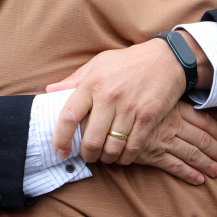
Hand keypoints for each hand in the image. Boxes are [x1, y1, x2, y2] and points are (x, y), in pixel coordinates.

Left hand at [47, 38, 187, 162]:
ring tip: (105, 156)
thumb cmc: (128, 61)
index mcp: (92, 84)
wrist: (166, 58)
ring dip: (107, 158)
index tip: (60, 150)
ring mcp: (130, 107)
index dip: (60, 138)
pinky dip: (126, 157)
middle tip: (88, 156)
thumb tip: (50, 91)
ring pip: (112, 147)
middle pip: (91, 140)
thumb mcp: (98, 64)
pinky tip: (123, 156)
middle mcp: (109, 97)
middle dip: (87, 155)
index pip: (68, 116)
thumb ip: (74, 80)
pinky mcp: (148, 116)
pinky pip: (133, 146)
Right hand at [127, 101, 216, 184]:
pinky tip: (199, 179)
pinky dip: (189, 174)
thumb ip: (162, 97)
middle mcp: (172, 125)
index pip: (203, 120)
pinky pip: (175, 166)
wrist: (103, 116)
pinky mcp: (152, 155)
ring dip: (207, 163)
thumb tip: (178, 99)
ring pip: (192, 154)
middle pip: (201, 139)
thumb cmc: (123, 101)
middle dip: (216, 149)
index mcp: (173, 108)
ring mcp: (163, 141)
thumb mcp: (146, 93)